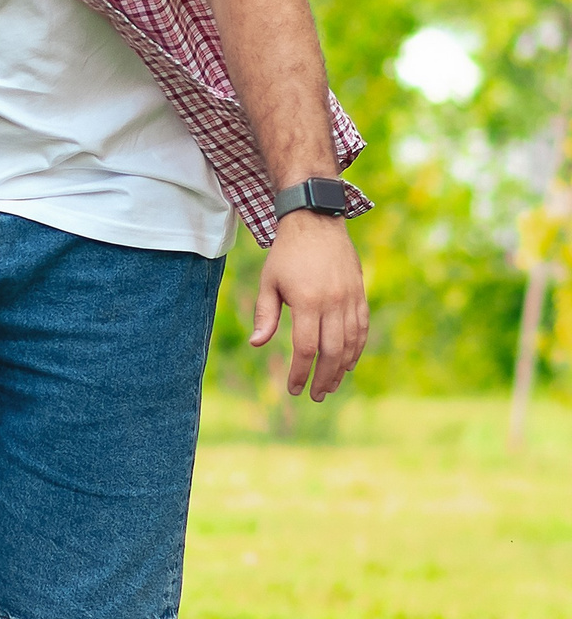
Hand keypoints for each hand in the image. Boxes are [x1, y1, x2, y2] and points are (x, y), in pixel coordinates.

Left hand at [252, 211, 367, 399]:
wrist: (316, 223)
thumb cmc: (286, 255)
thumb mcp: (268, 282)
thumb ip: (265, 315)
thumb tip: (257, 344)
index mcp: (308, 301)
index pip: (306, 347)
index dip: (300, 372)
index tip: (293, 389)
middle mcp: (333, 302)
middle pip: (332, 351)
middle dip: (324, 378)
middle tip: (315, 395)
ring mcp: (351, 299)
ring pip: (351, 343)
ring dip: (342, 368)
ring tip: (331, 385)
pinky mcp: (360, 294)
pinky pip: (362, 328)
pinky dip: (357, 348)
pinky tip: (349, 363)